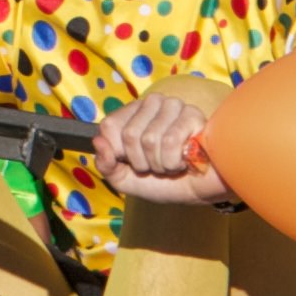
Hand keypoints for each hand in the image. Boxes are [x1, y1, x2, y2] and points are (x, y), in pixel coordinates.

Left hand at [94, 78, 232, 205]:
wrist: (198, 192)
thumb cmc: (163, 182)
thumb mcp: (125, 179)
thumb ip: (106, 164)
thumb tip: (98, 142)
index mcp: (133, 113)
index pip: (109, 126)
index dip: (118, 153)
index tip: (133, 162)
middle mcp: (152, 103)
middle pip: (129, 135)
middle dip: (142, 162)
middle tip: (157, 165)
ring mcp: (174, 106)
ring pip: (149, 139)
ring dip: (160, 164)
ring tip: (172, 162)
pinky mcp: (193, 115)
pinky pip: (170, 142)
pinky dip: (174, 161)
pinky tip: (184, 159)